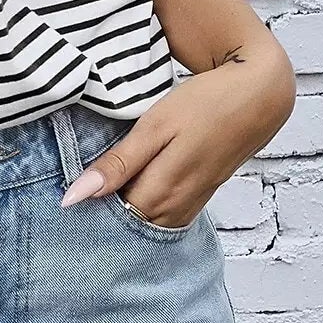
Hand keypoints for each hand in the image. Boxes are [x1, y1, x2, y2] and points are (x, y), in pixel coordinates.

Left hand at [59, 46, 295, 226]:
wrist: (259, 95)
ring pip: (147, 222)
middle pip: (129, 226)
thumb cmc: (204, 104)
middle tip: (77, 196)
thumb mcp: (154, 127)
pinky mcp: (200, 195)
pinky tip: (132, 190)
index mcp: (161, 192)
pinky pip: (165, 214)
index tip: (62, 198)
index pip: (110, 220)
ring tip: (101, 190)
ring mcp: (191, 204)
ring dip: (124, 211)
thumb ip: (117, 165)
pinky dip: (146, 207)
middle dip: (102, 216)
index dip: (86, 210)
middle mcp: (176, 208)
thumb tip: (75, 198)